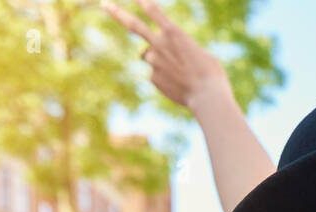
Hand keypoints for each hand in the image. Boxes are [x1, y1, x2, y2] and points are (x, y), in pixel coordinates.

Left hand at [101, 0, 230, 111]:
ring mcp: (154, 61)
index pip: (152, 9)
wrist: (207, 97)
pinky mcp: (153, 77)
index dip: (141, 0)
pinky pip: (156, 73)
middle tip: (104, 4)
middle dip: (116, 12)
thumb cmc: (210, 74)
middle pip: (133, 24)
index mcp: (174, 32)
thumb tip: (160, 55)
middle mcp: (159, 43)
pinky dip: (165, 76)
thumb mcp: (196, 51)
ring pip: (149, 55)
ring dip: (158, 58)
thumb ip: (176, 47)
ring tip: (177, 69)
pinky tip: (178, 83)